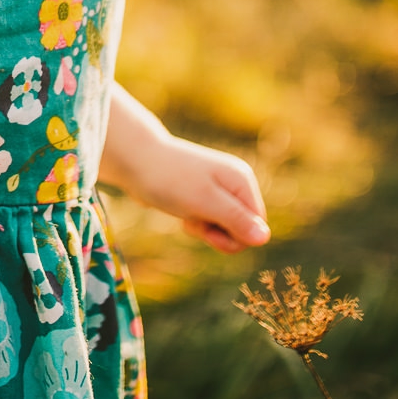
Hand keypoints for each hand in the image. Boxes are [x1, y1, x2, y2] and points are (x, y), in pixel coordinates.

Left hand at [126, 135, 269, 253]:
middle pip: (243, 229)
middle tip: (195, 222)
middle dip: (219, 234)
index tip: (210, 233)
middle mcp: (234, 183)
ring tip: (185, 215)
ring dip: (204, 229)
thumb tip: (264, 238)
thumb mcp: (204, 202)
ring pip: (224, 227)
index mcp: (242, 181)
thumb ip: (236, 220)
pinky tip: (181, 214)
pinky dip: (195, 223)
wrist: (133, 160)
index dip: (236, 238)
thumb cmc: (169, 180)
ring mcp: (218, 189)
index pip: (258, 227)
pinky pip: (208, 221)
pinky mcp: (202, 195)